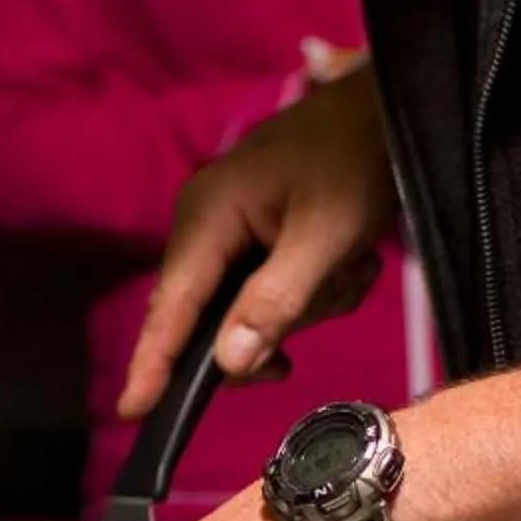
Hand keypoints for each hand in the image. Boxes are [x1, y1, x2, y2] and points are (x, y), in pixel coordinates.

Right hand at [121, 67, 398, 418]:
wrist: (387, 107)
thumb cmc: (357, 161)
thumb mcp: (326, 236)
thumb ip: (275, 302)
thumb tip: (227, 364)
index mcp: (207, 216)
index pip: (172, 309)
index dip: (153, 365)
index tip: (133, 413)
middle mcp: (204, 223)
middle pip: (212, 317)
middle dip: (274, 323)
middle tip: (332, 292)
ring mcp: (228, 227)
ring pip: (250, 310)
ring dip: (307, 303)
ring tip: (350, 262)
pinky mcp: (254, 232)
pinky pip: (271, 291)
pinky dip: (313, 289)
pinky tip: (347, 259)